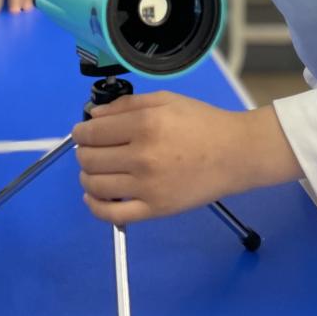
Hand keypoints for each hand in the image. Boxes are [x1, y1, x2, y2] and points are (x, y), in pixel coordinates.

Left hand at [72, 92, 300, 224]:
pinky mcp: (155, 209)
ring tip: (94, 170)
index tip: (83, 132)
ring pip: (95, 185)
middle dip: (84, 152)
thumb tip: (93, 116)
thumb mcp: (166, 100)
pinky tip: (94, 196)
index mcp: (145, 125)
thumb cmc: (202, 122)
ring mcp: (147, 186)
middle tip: (92, 149)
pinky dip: (95, 206)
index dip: (81, 131)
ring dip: (86, 176)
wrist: (235, 154)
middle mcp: (142, 156)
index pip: (93, 132)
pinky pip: (112, 215)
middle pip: (90, 159)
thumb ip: (127, 105)